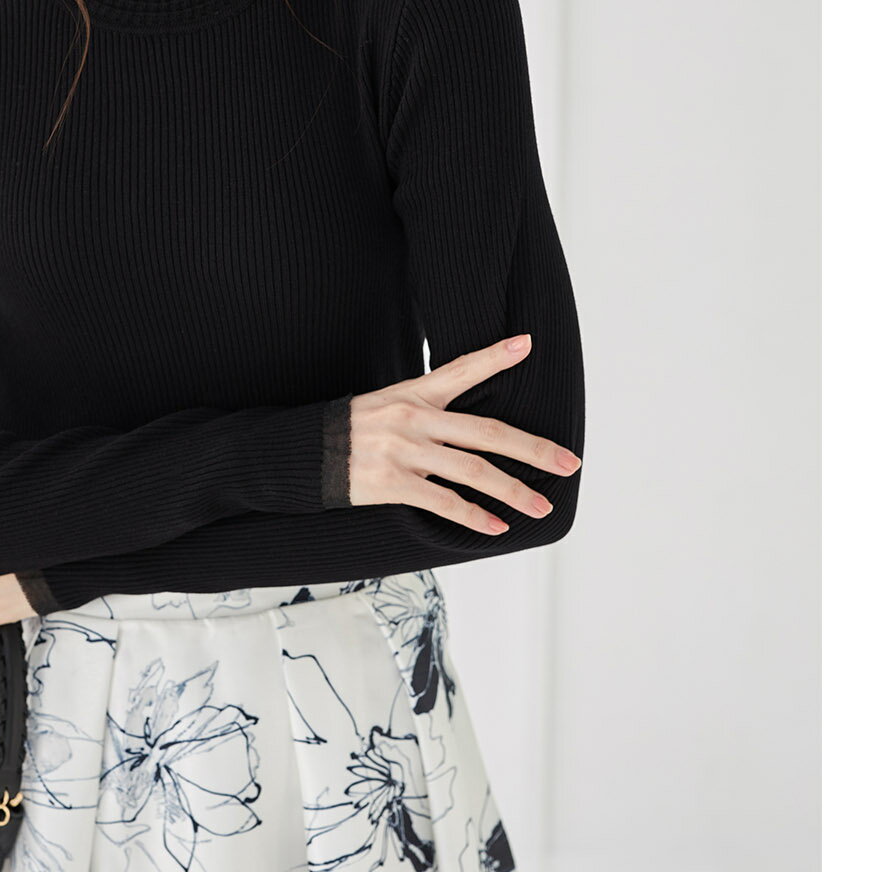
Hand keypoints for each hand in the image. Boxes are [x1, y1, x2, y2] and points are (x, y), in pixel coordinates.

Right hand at [347, 333, 581, 533]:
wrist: (303, 455)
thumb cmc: (352, 430)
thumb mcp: (389, 403)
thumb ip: (428, 409)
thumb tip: (472, 427)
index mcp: (414, 394)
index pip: (461, 369)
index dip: (495, 356)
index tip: (527, 344)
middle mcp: (414, 419)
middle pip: (487, 432)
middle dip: (533, 449)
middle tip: (568, 463)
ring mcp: (404, 452)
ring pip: (473, 471)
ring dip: (513, 491)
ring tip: (540, 507)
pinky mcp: (393, 483)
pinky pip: (443, 502)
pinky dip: (473, 517)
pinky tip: (496, 527)